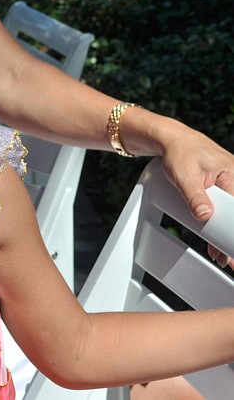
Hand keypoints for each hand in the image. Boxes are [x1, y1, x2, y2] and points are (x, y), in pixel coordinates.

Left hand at [159, 128, 233, 266]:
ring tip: (221, 255)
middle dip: (230, 237)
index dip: (233, 232)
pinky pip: (225, 208)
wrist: (172, 140)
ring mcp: (230, 184)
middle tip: (227, 258)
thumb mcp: (183, 175)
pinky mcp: (223, 187)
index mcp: (232, 175)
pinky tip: (217, 241)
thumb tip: (204, 215)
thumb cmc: (179, 152)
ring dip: (225, 234)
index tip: (232, 250)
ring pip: (231, 213)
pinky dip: (221, 223)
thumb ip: (194, 196)